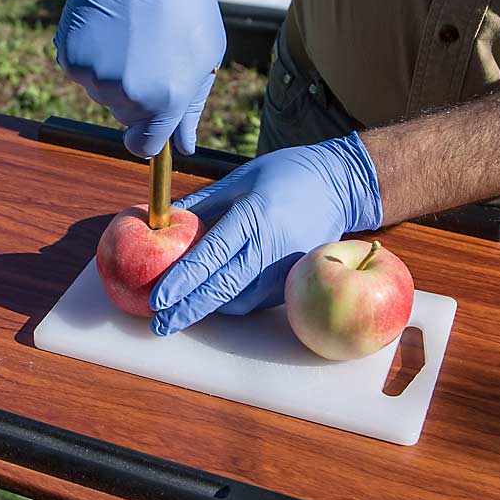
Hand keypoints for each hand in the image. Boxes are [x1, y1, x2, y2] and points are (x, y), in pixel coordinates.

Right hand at [54, 0, 225, 157]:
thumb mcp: (204, 57)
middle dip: (135, 95)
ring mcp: (95, 77)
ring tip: (130, 34)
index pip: (144, 146)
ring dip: (113, 72)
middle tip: (148, 52)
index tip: (147, 123)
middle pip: (123, 116)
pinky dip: (91, 55)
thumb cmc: (183, 2)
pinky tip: (108, 28)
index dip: (146, 136)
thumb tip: (184, 147)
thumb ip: (191, 108)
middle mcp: (127, 95)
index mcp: (165, 100)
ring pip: (101, 92)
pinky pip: (80, 72)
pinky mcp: (71, 57)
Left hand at [149, 132, 383, 334]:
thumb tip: (162, 223)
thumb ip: (201, 205)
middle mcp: (271, 248)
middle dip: (188, 310)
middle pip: (223, 289)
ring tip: (177, 312)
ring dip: (207, 309)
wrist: (342, 186)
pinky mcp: (293, 283)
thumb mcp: (239, 179)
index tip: (158, 299)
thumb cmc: (285, 176)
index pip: (211, 256)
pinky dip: (229, 303)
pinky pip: (254, 300)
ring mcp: (286, 270)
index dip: (182, 280)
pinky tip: (209, 300)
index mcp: (254, 216)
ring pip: (238, 302)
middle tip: (159, 324)